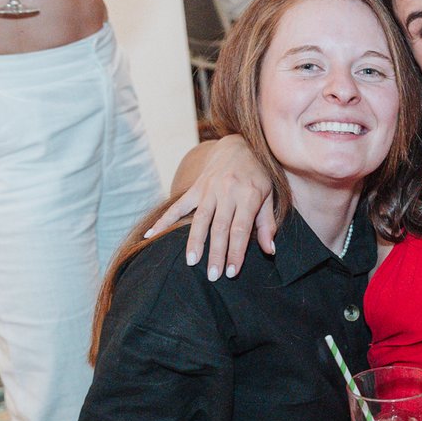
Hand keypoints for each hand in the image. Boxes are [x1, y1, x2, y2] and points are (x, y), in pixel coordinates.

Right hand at [144, 136, 277, 278]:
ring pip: (200, 219)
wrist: (240, 144)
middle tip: (213, 276)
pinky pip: (178, 206)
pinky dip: (164, 220)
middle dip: (216, 254)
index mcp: (248, 196)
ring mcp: (208, 190)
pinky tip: (152, 235)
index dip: (236, 252)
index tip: (232, 272)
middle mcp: (227, 192)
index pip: (240, 230)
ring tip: (191, 262)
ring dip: (194, 242)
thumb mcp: (269, 195)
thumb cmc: (258, 174)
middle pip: (219, 228)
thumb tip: (270, 250)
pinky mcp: (195, 188)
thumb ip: (267, 223)